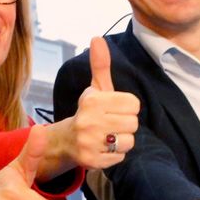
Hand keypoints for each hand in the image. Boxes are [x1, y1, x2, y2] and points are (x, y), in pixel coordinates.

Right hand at [42, 37, 140, 177]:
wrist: (66, 141)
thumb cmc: (89, 112)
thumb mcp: (95, 89)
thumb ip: (100, 65)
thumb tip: (97, 38)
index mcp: (92, 100)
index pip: (133, 104)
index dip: (128, 107)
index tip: (115, 110)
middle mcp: (88, 121)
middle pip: (133, 123)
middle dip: (126, 124)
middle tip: (112, 125)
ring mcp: (89, 142)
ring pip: (129, 141)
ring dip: (122, 141)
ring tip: (109, 137)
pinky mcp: (92, 161)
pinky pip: (120, 157)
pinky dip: (115, 155)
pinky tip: (104, 149)